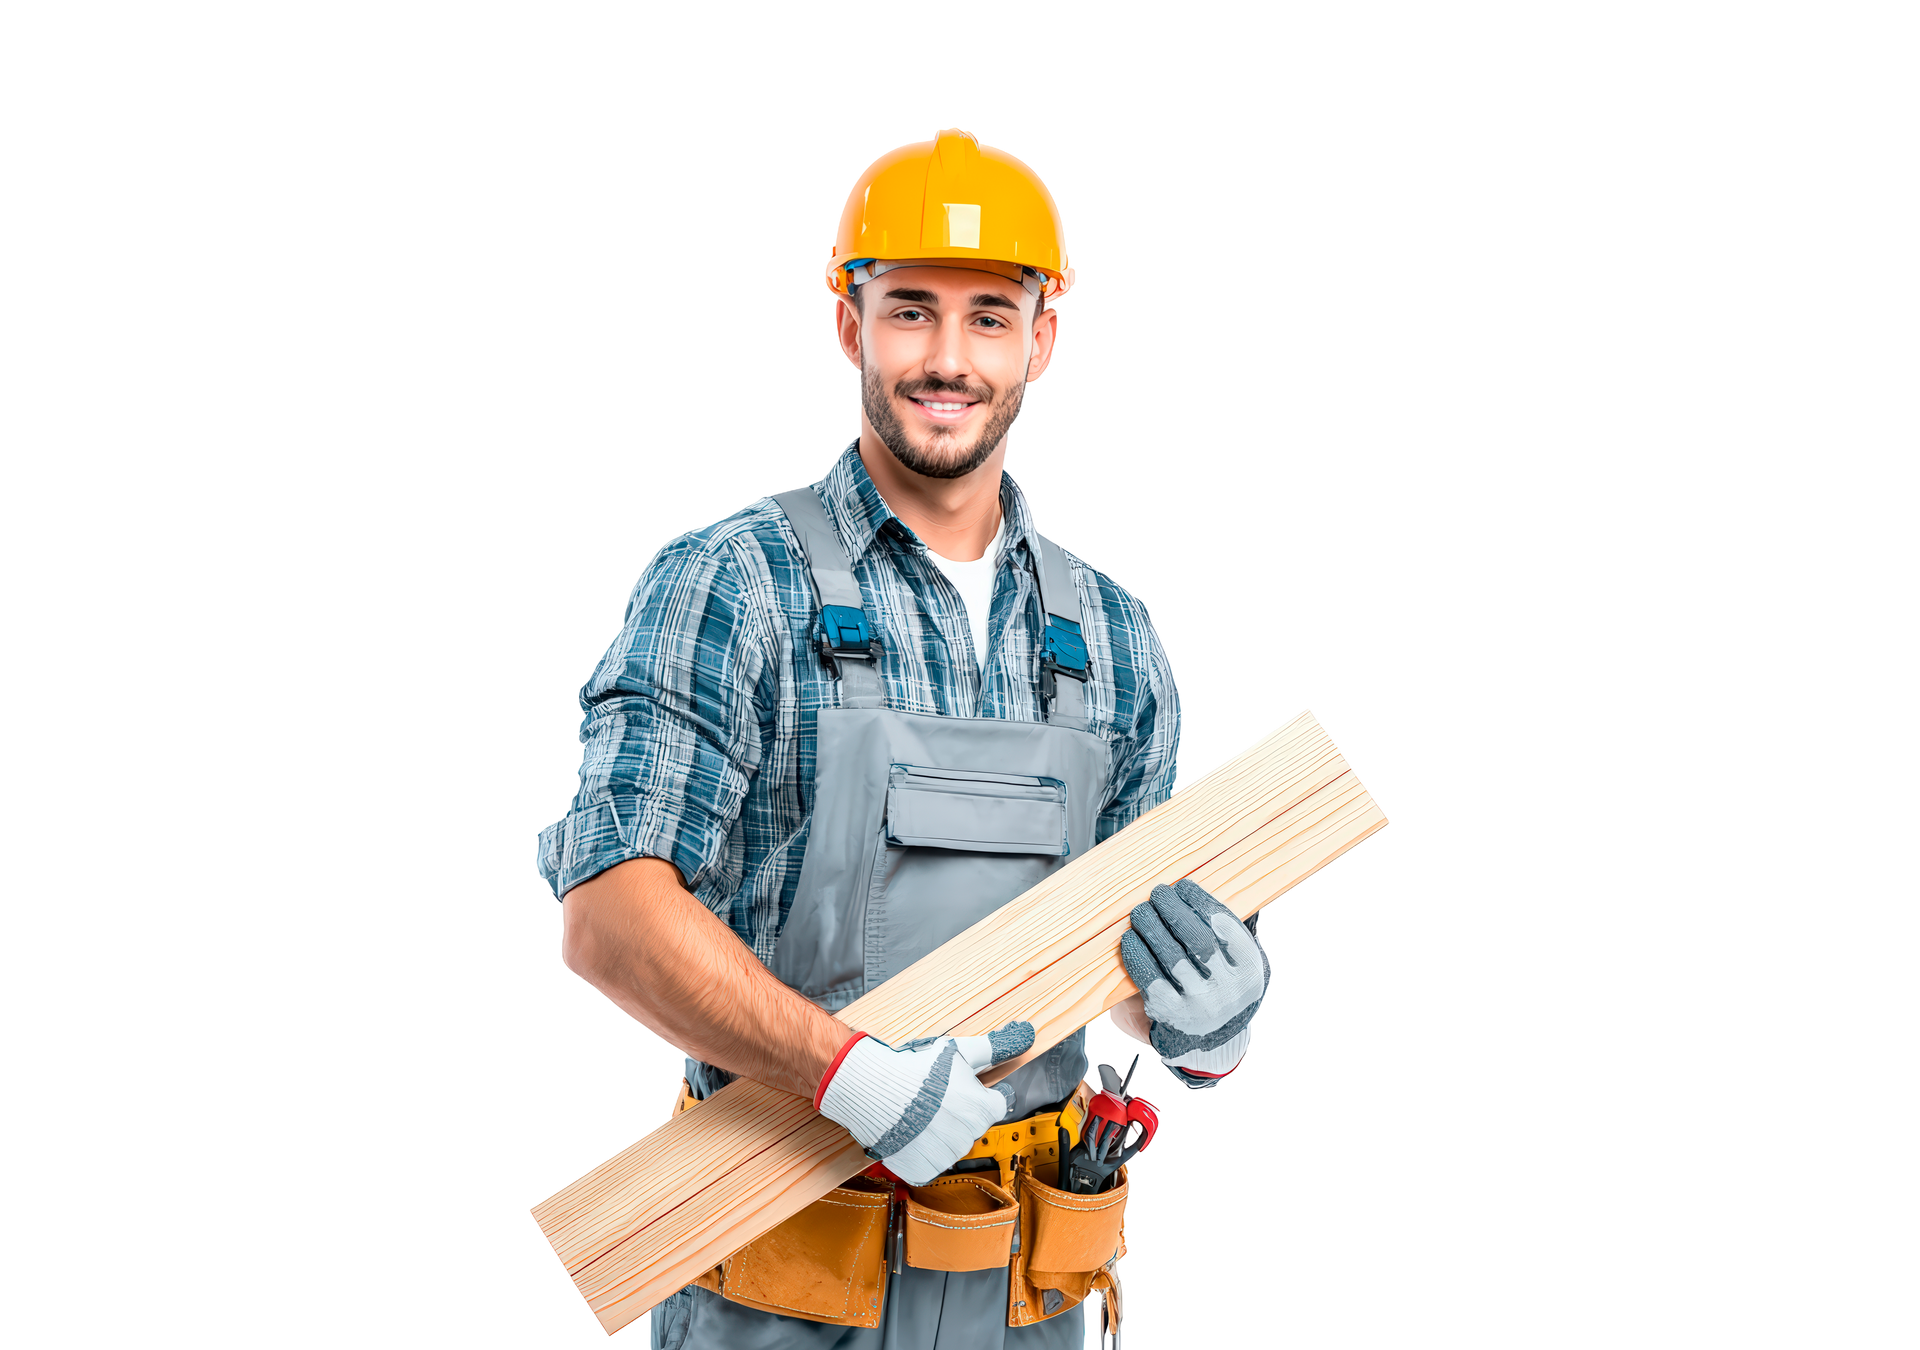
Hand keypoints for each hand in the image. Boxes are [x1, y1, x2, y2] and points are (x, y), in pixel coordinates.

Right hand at [815, 1021, 1034, 1184]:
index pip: (997, 1104)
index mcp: (983, 1109)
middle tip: (935, 1096)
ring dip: (941, 1131)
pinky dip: (922, 1150)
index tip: (960, 1087)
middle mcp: (969, 1137)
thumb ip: (995, 1047)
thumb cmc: (916, 1069)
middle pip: (973, 1123)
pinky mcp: (923, 1170)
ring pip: (952, 1143)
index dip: (979, 1092)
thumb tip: (1026, 1034)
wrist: (872, 1090)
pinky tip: (911, 1131)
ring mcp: (945, 1157)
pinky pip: (930, 1162)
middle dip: (959, 1111)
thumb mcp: (958, 1051)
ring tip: (919, 1112)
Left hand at [1119, 879, 1270, 1090]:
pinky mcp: (1171, 1015)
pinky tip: (1130, 939)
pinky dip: (1137, 955)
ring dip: (1152, 928)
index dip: (1201, 902)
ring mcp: (1200, 1005)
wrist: (1208, 1037)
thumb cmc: (1218, 983)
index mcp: (1249, 970)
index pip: (1225, 929)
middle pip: (1198, 942)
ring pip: (1172, 958)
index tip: (1183, 886)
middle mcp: (1229, 990)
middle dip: (1173, 911)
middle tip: (1157, 894)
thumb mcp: (1235, 960)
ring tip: (1141, 911)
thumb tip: (1186, 891)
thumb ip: (1222, 931)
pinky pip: (1151, 979)